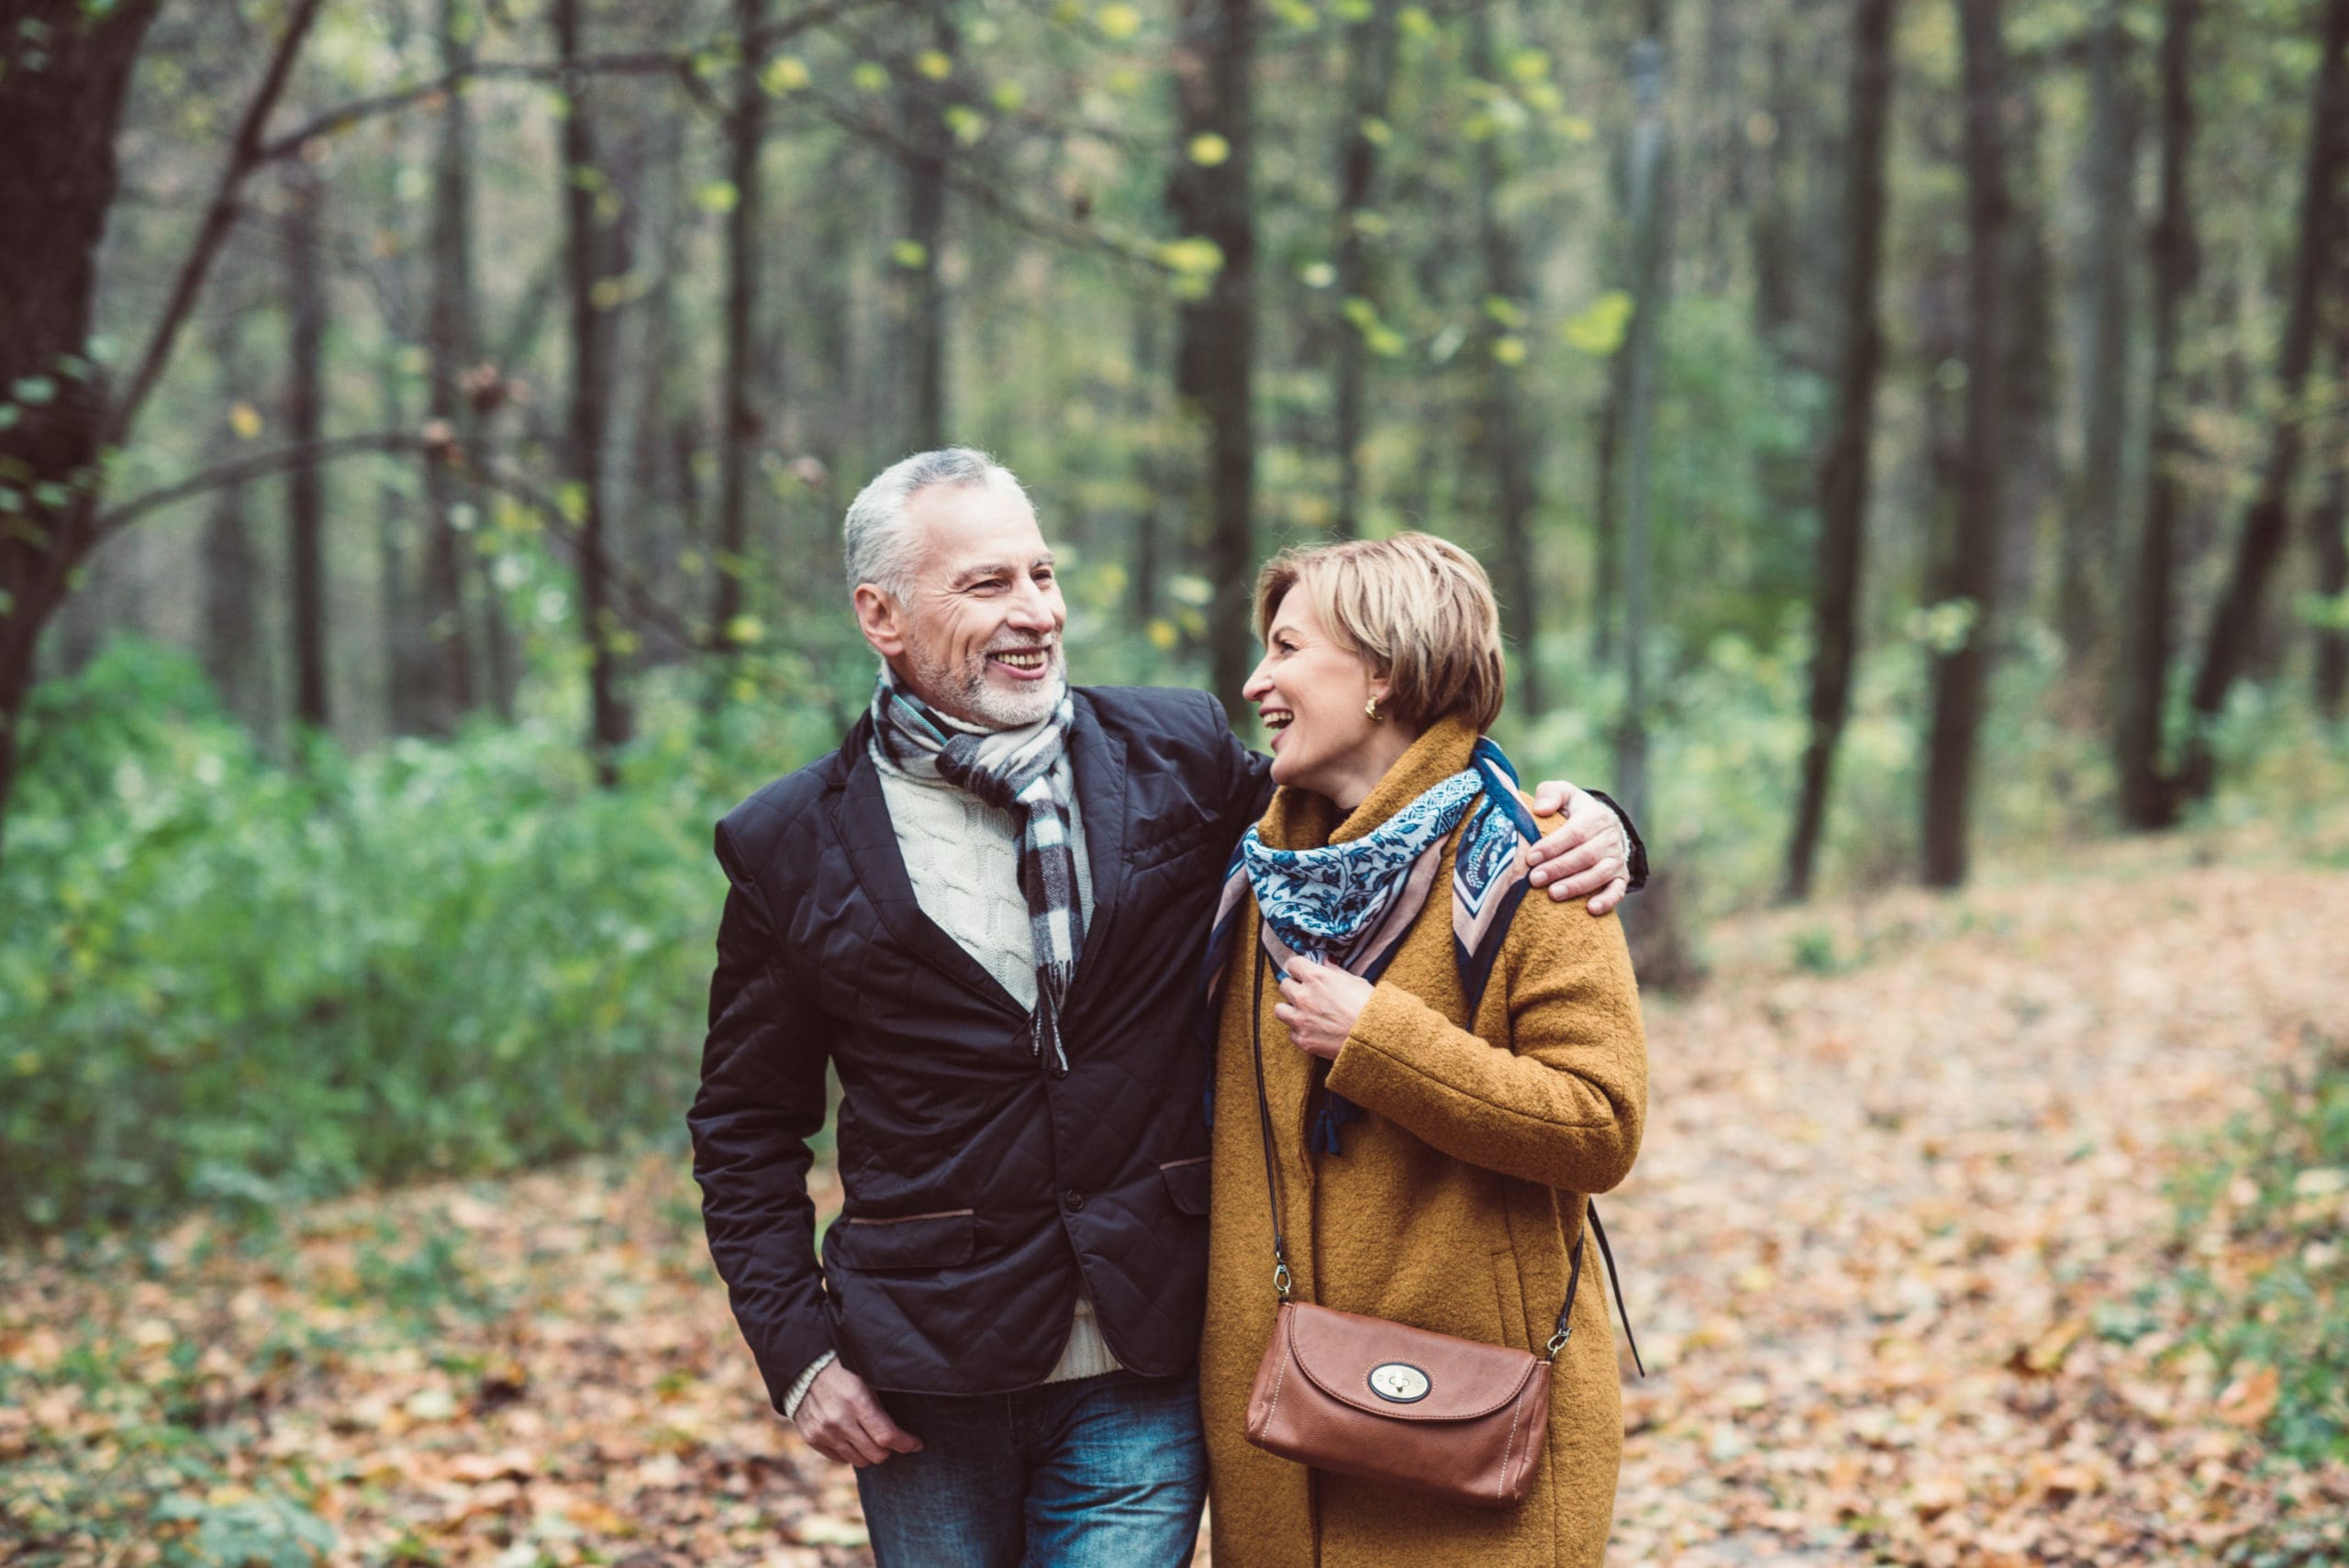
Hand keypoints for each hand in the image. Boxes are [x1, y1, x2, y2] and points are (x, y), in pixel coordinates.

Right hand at [792, 1360, 923, 1467]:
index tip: (917, 1444)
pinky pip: (840, 1458)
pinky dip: (851, 1452)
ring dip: (870, 1453)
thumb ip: (882, 1403)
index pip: (887, 1436)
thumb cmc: (844, 1368)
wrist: (804, 1367)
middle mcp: (839, 1421)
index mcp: (857, 1401)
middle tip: (892, 1439)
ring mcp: (823, 1432)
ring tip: (873, 1438)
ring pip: (859, 1461)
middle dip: (890, 1449)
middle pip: (875, 1455)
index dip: (906, 1443)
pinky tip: (854, 1437)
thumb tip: (905, 1425)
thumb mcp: (867, 1377)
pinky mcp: (811, 1438)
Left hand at [1273, 954, 1375, 1060]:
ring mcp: (1301, 1019)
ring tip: (1303, 1013)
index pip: (1293, 964)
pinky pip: (1291, 1033)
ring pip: (1279, 1009)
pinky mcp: (1303, 1040)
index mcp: (1316, 977)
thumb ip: (1335, 971)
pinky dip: (1300, 1032)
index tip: (1303, 973)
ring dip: (1289, 1009)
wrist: (1376, 1037)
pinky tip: (1313, 1031)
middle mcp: (1303, 996)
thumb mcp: (1355, 982)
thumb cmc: (1370, 1007)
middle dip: (1294, 988)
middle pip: (1284, 985)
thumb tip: (1326, 962)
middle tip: (1307, 994)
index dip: (1299, 968)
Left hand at [1523, 781, 1631, 916]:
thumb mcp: (1563, 794)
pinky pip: (1618, 890)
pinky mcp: (1621, 876)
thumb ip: (1550, 794)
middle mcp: (1609, 838)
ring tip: (1553, 894)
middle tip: (1535, 879)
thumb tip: (1541, 809)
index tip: (1531, 858)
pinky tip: (1590, 909)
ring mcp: (1617, 858)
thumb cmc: (1573, 810)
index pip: (1574, 833)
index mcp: (1594, 816)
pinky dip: (1607, 900)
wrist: (1602, 824)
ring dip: (1577, 886)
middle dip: (1558, 869)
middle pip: (1585, 856)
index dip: (1552, 846)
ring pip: (1600, 874)